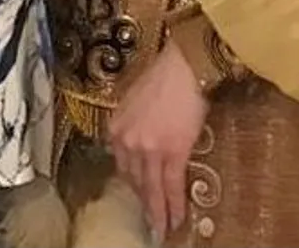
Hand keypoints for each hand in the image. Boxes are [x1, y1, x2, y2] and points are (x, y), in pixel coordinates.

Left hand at [107, 43, 207, 235]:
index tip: (137, 199)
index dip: (131, 185)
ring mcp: (147, 149)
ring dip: (157, 211)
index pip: (121, 165)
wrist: (182, 69)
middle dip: (142, 203)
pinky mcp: (171, 152)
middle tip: (148, 221)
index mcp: (116, 128)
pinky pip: (171, 185)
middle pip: (134, 180)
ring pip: (150, 188)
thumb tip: (142, 141)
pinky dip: (173, 205)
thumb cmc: (162, 80)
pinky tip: (175, 219)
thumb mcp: (135, 104)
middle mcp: (126, 141)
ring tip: (161, 228)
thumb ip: (132, 125)